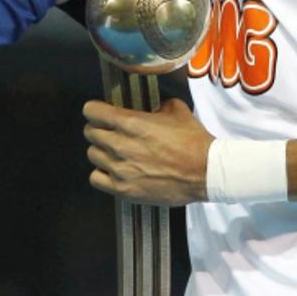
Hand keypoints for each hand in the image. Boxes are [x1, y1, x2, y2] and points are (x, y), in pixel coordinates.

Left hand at [83, 98, 212, 205]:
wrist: (207, 172)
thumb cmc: (193, 142)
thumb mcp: (176, 110)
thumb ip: (156, 106)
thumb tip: (151, 108)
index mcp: (131, 122)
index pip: (92, 111)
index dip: (94, 110)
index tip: (100, 112)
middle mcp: (120, 144)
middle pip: (89, 133)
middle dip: (98, 129)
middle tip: (109, 132)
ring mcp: (120, 169)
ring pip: (92, 155)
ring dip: (101, 151)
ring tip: (114, 153)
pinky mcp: (124, 189)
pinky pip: (96, 179)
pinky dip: (102, 174)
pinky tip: (114, 171)